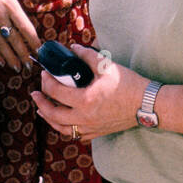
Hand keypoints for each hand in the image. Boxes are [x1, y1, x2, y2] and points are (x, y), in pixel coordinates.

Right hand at [0, 0, 44, 70]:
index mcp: (10, 4)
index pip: (25, 27)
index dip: (33, 40)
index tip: (39, 49)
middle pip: (14, 40)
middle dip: (23, 54)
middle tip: (30, 65)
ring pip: (1, 44)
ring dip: (10, 58)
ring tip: (17, 67)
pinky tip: (1, 61)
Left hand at [30, 44, 146, 140]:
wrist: (147, 104)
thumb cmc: (128, 85)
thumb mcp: (106, 66)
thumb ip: (86, 55)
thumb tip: (73, 49)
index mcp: (84, 100)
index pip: (55, 92)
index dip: (46, 81)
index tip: (45, 73)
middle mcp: (84, 118)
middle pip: (53, 114)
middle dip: (41, 103)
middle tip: (36, 94)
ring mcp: (90, 127)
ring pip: (61, 128)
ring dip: (49, 118)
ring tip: (42, 110)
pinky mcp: (97, 132)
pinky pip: (75, 134)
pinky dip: (65, 128)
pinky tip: (63, 122)